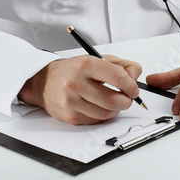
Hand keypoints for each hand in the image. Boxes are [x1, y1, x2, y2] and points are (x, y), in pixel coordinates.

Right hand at [18, 54, 142, 124]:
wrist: (45, 82)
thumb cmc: (73, 70)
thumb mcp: (97, 59)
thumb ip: (121, 65)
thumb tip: (135, 76)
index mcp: (85, 65)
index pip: (117, 77)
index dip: (130, 85)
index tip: (133, 89)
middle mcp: (76, 83)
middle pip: (113, 100)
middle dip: (126, 101)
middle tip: (127, 98)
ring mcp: (72, 101)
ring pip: (106, 113)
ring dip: (115, 110)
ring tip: (114, 101)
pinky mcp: (70, 116)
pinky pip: (95, 120)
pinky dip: (103, 115)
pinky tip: (100, 106)